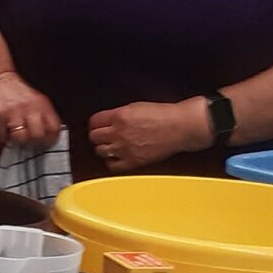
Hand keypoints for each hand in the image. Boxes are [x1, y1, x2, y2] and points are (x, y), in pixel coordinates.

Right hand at [0, 70, 62, 147]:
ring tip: (14, 133)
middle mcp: (29, 108)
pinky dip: (3, 136)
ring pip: (21, 138)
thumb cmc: (15, 91)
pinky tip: (3, 129)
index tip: (45, 141)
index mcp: (42, 104)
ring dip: (17, 140)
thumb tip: (48, 136)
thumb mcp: (36, 99)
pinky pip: (3, 137)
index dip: (51, 138)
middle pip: (38, 136)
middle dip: (33, 141)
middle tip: (28, 139)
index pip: (54, 128)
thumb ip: (43, 115)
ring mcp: (13, 113)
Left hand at [86, 100, 210, 171]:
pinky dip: (112, 162)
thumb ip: (118, 113)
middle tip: (102, 136)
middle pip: (94, 137)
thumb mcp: (135, 106)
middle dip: (97, 136)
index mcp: (120, 116)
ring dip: (103, 148)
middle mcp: (120, 133)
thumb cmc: (163, 116)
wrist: (179, 127)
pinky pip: (112, 166)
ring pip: (100, 151)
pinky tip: (116, 157)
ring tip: (110, 146)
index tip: (96, 126)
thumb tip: (107, 120)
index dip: (94, 124)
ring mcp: (125, 149)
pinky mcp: (133, 161)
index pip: (93, 121)